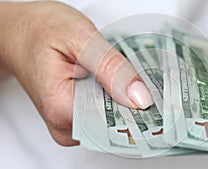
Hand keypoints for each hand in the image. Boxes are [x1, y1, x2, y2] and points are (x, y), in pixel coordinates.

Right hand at [0, 1, 152, 145]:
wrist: (22, 31)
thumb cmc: (41, 31)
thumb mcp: (80, 39)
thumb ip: (111, 68)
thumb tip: (139, 98)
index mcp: (62, 109)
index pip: (114, 125)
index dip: (139, 113)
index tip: (157, 99)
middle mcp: (65, 124)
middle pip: (114, 125)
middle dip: (133, 103)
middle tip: (142, 80)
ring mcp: (70, 122)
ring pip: (112, 120)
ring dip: (125, 100)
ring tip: (126, 77)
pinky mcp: (76, 115)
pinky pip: (104, 113)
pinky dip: (115, 99)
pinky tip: (116, 82)